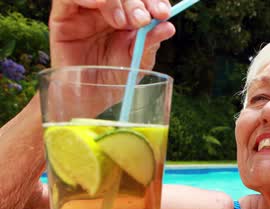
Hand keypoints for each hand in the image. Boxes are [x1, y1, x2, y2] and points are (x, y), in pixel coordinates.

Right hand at [49, 0, 174, 68]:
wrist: (88, 99)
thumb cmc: (113, 79)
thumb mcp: (138, 63)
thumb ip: (150, 43)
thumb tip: (168, 27)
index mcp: (131, 17)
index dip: (155, 0)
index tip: (163, 13)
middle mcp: (110, 9)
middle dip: (137, 2)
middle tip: (141, 19)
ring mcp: (87, 10)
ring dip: (116, 1)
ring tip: (123, 23)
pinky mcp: (64, 15)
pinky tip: (99, 4)